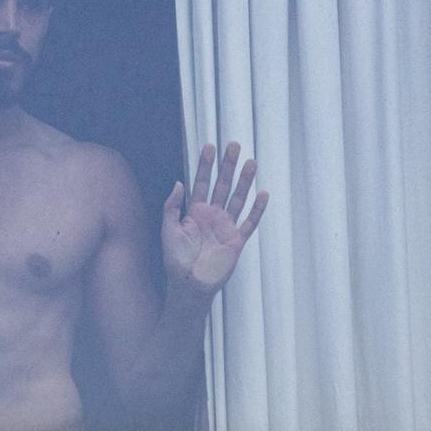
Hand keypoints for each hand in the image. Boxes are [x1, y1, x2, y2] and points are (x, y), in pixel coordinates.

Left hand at [162, 142, 268, 296]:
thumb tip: (178, 182)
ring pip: (237, 198)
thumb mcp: (167, 230)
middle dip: (227, 166)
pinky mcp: (236, 240)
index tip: (209, 147)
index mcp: (195, 211)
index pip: (201, 183)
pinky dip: (257, 209)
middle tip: (233, 146)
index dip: (205, 165)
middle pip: (222, 185)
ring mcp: (225, 226)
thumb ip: (171, 206)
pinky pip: (249, 222)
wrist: (188, 285)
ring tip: (251, 162)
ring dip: (244, 181)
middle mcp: (212, 215)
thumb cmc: (175, 259)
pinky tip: (263, 194)